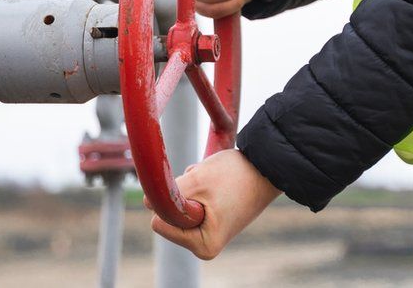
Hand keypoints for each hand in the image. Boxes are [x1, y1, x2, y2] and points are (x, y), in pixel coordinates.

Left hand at [146, 149, 280, 259]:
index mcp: (202, 245)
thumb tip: (146, 203)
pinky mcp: (209, 217)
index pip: (159, 222)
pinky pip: (189, 198)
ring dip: (190, 187)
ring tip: (215, 184)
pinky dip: (196, 185)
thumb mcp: (196, 181)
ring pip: (178, 203)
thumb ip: (166, 195)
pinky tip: (216, 182)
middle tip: (208, 187)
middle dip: (183, 194)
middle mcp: (204, 244)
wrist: (266, 166)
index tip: (198, 192)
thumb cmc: (236, 175)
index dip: (173, 202)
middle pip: (168, 214)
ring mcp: (207, 231)